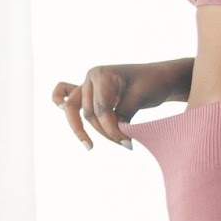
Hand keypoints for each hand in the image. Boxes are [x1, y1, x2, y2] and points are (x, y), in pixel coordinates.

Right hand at [50, 62, 180, 149]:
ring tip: (95, 145)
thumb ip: (120, 115)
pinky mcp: (90, 93)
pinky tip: (60, 106)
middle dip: (103, 131)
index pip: (100, 109)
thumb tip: (110, 132)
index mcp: (101, 74)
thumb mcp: (138, 99)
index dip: (111, 129)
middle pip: (87, 112)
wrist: (161, 78)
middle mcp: (90, 78)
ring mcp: (88, 85)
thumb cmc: (152, 84)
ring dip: (88, 129)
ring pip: (76, 111)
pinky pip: (66, 94)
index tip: (128, 143)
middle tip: (124, 144)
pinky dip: (60, 100)